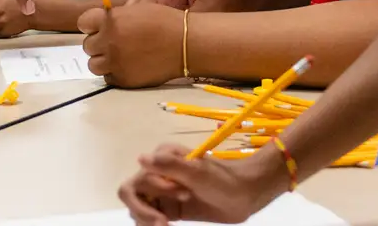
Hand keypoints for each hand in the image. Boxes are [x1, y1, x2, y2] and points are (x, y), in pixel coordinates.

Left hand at [79, 3, 185, 87]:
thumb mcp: (138, 10)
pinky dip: (114, 73)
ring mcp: (114, 62)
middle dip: (98, 43)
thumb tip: (103, 23)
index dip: (91, 24)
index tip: (98, 26)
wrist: (185, 44)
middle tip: (114, 42)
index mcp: (111, 20)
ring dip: (103, 60)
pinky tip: (126, 67)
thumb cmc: (165, 21)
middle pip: (87, 45)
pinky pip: (107, 78)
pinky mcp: (123, 80)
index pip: (83, 22)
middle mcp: (109, 42)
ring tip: (118, 57)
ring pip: (93, 65)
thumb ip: (117, 17)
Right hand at [119, 143, 282, 224]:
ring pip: (138, 210)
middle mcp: (157, 174)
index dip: (154, 192)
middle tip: (164, 225)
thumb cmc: (223, 180)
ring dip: (146, 221)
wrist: (245, 195)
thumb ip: (170, 166)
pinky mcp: (170, 209)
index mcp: (162, 159)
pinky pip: (150, 219)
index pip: (138, 181)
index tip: (183, 194)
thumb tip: (140, 159)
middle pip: (132, 196)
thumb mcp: (198, 172)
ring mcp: (162, 193)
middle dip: (144, 213)